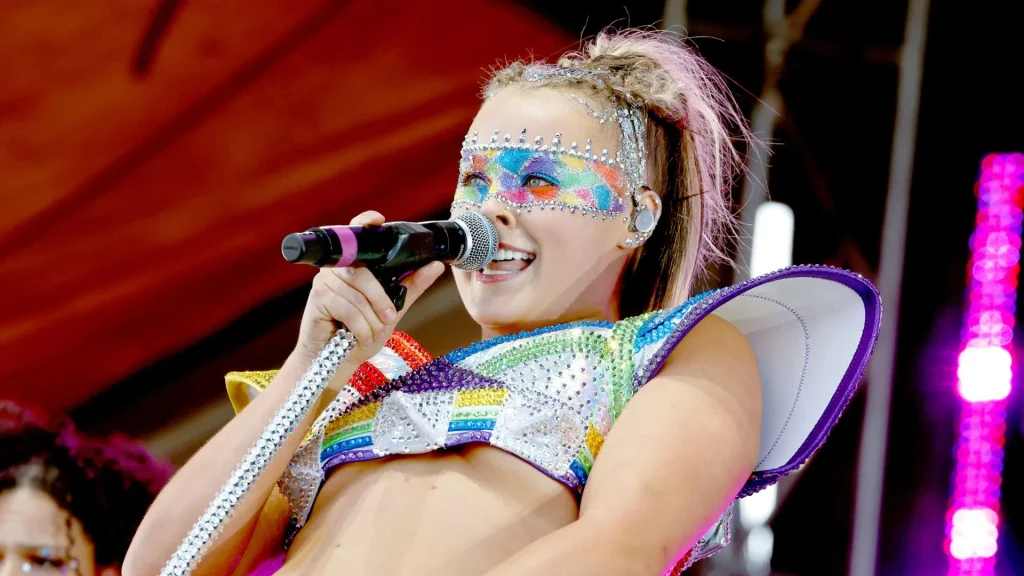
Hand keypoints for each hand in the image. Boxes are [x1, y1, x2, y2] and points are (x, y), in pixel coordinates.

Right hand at [293, 211, 444, 366]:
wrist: (336, 363)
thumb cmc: (360, 334)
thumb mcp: (392, 309)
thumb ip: (411, 286)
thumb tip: (436, 265)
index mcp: (355, 265)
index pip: (358, 234)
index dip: (366, 222)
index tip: (379, 220)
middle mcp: (337, 268)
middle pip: (365, 274)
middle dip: (381, 301)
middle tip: (388, 318)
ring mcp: (324, 281)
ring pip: (359, 296)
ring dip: (370, 321)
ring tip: (368, 332)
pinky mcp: (317, 298)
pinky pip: (349, 309)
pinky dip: (360, 328)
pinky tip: (356, 336)